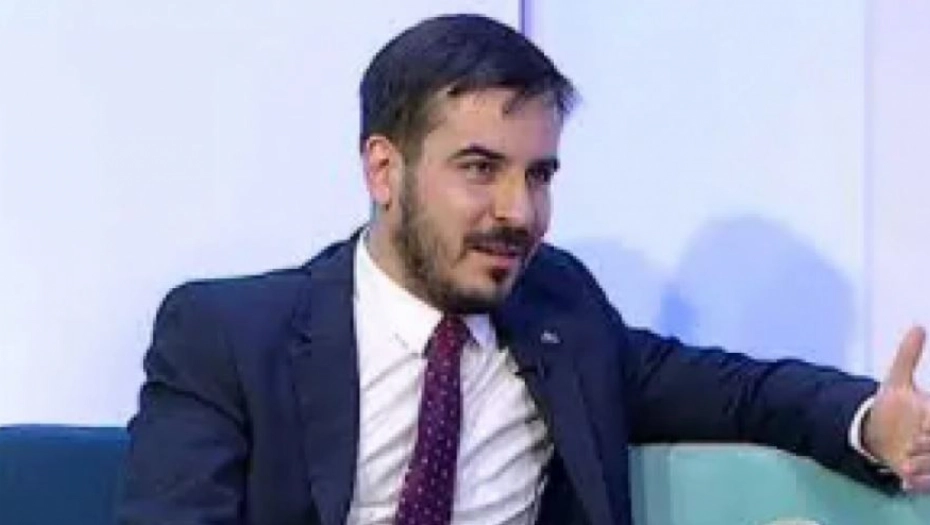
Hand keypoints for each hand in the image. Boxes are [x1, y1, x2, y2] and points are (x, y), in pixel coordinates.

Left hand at [863, 326, 929, 491]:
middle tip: (910, 443)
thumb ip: (908, 356)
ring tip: (904, 463)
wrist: (876, 432)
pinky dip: (920, 484)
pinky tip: (904, 480)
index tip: (919, 421)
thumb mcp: (897, 382)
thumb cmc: (892, 407)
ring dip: (924, 466)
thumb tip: (918, 327)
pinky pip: (929, 484)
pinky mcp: (927, 476)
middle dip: (929, 446)